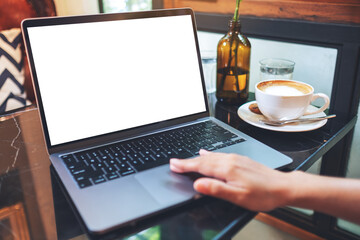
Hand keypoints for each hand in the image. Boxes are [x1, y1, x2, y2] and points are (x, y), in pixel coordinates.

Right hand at [170, 150, 290, 211]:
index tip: (173, 165)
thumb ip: (216, 189)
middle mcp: (230, 160)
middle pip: (203, 160)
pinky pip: (219, 154)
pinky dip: (209, 154)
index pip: (200, 166)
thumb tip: (198, 185)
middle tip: (174, 162)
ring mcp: (236, 158)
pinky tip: (206, 153)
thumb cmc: (263, 194)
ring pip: (211, 156)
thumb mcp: (238, 196)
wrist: (283, 186)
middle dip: (187, 161)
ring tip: (186, 159)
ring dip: (196, 158)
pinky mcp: (240, 159)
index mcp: (227, 169)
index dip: (185, 166)